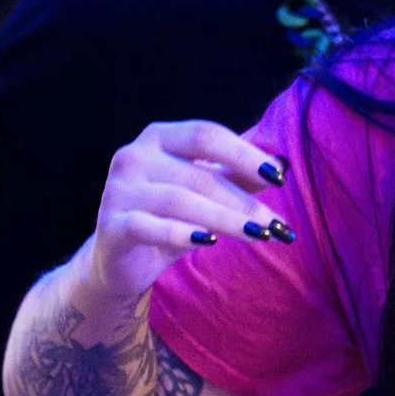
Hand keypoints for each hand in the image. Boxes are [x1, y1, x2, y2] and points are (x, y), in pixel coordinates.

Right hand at [76, 118, 291, 323]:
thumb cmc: (167, 218)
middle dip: (243, 201)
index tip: (280, 177)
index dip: (245, 154)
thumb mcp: (204, 194)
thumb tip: (282, 164)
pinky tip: (207, 241)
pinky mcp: (112, 225)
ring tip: (258, 235)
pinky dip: (181, 233)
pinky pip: (151, 227)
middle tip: (278, 225)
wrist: (118, 260)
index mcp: (159, 137)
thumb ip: (236, 177)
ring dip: (225, 220)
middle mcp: (135, 156)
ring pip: (180, 201)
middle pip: (199, 174)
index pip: (206, 135)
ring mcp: (120, 190)